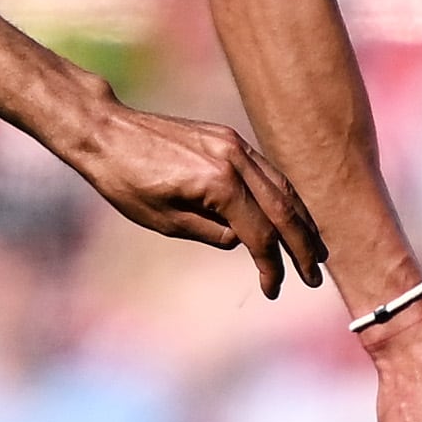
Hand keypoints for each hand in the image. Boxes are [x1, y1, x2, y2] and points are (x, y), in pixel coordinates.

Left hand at [55, 96, 329, 295]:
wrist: (107, 132)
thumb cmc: (127, 182)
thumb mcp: (165, 222)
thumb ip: (211, 233)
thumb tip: (243, 240)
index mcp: (219, 183)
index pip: (259, 234)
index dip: (270, 266)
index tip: (273, 289)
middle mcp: (235, 159)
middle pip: (282, 209)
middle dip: (301, 245)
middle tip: (314, 275)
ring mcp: (234, 144)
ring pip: (281, 186)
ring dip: (300, 219)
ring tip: (314, 249)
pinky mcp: (228, 138)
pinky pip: (265, 171)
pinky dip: (282, 195)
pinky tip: (290, 215)